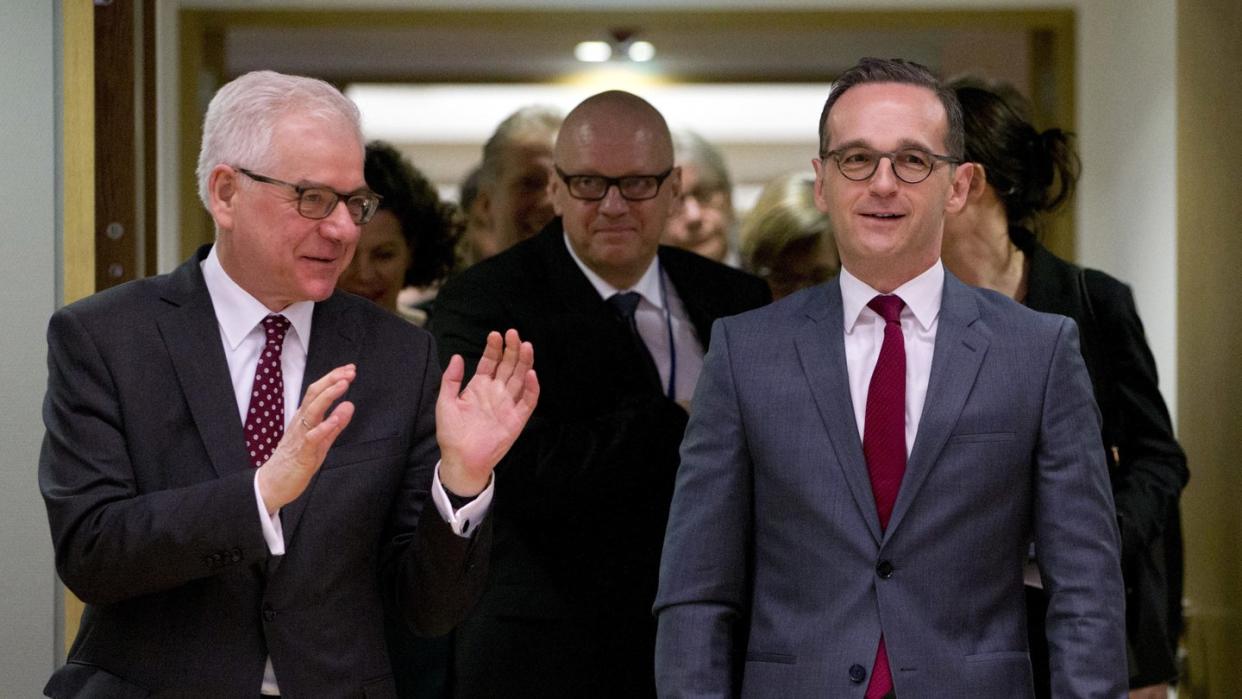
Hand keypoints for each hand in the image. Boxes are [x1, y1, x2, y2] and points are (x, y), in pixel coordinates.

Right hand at [256, 364, 355, 512]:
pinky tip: (336, 418)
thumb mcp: (321, 441)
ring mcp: (300, 436)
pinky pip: (311, 437)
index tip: (349, 369)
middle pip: (314, 395)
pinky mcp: (301, 452)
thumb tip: (349, 405)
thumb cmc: (295, 461)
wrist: (272, 484)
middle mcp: (301, 423)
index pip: (318, 393)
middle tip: (350, 371)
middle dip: (332, 380)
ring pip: (312, 410)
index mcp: (304, 419)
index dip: (333, 379)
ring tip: (344, 385)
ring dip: (329, 396)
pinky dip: (324, 426)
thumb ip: (335, 424)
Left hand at [437, 329, 538, 495]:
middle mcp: (496, 393)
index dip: (493, 348)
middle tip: (514, 333)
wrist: (460, 460)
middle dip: (511, 349)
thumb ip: (451, 379)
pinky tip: (532, 373)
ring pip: (520, 379)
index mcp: (479, 387)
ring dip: (524, 362)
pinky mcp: (517, 419)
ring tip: (526, 346)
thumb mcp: (445, 402)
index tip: (496, 334)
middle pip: (508, 366)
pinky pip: (528, 401)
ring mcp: (508, 405)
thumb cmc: (451, 433)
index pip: (490, 362)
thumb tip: (457, 355)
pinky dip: (532, 388)